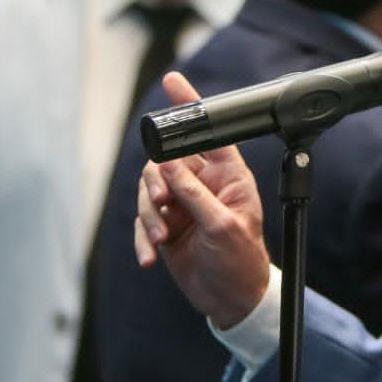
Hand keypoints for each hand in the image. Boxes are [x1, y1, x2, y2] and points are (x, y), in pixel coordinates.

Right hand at [135, 72, 272, 329]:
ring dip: (149, 217)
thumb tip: (169, 165)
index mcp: (228, 176)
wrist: (229, 300)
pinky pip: (143, 222)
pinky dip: (142, 238)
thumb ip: (194, 194)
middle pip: (165, 161)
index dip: (190, 107)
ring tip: (160, 240)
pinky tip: (149, 258)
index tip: (173, 81)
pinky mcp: (166, 226)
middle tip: (161, 203)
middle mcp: (203, 184)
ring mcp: (182, 205)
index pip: (209, 133)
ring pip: (149, 191)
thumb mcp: (222, 226)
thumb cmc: (240, 261)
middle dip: (156, 181)